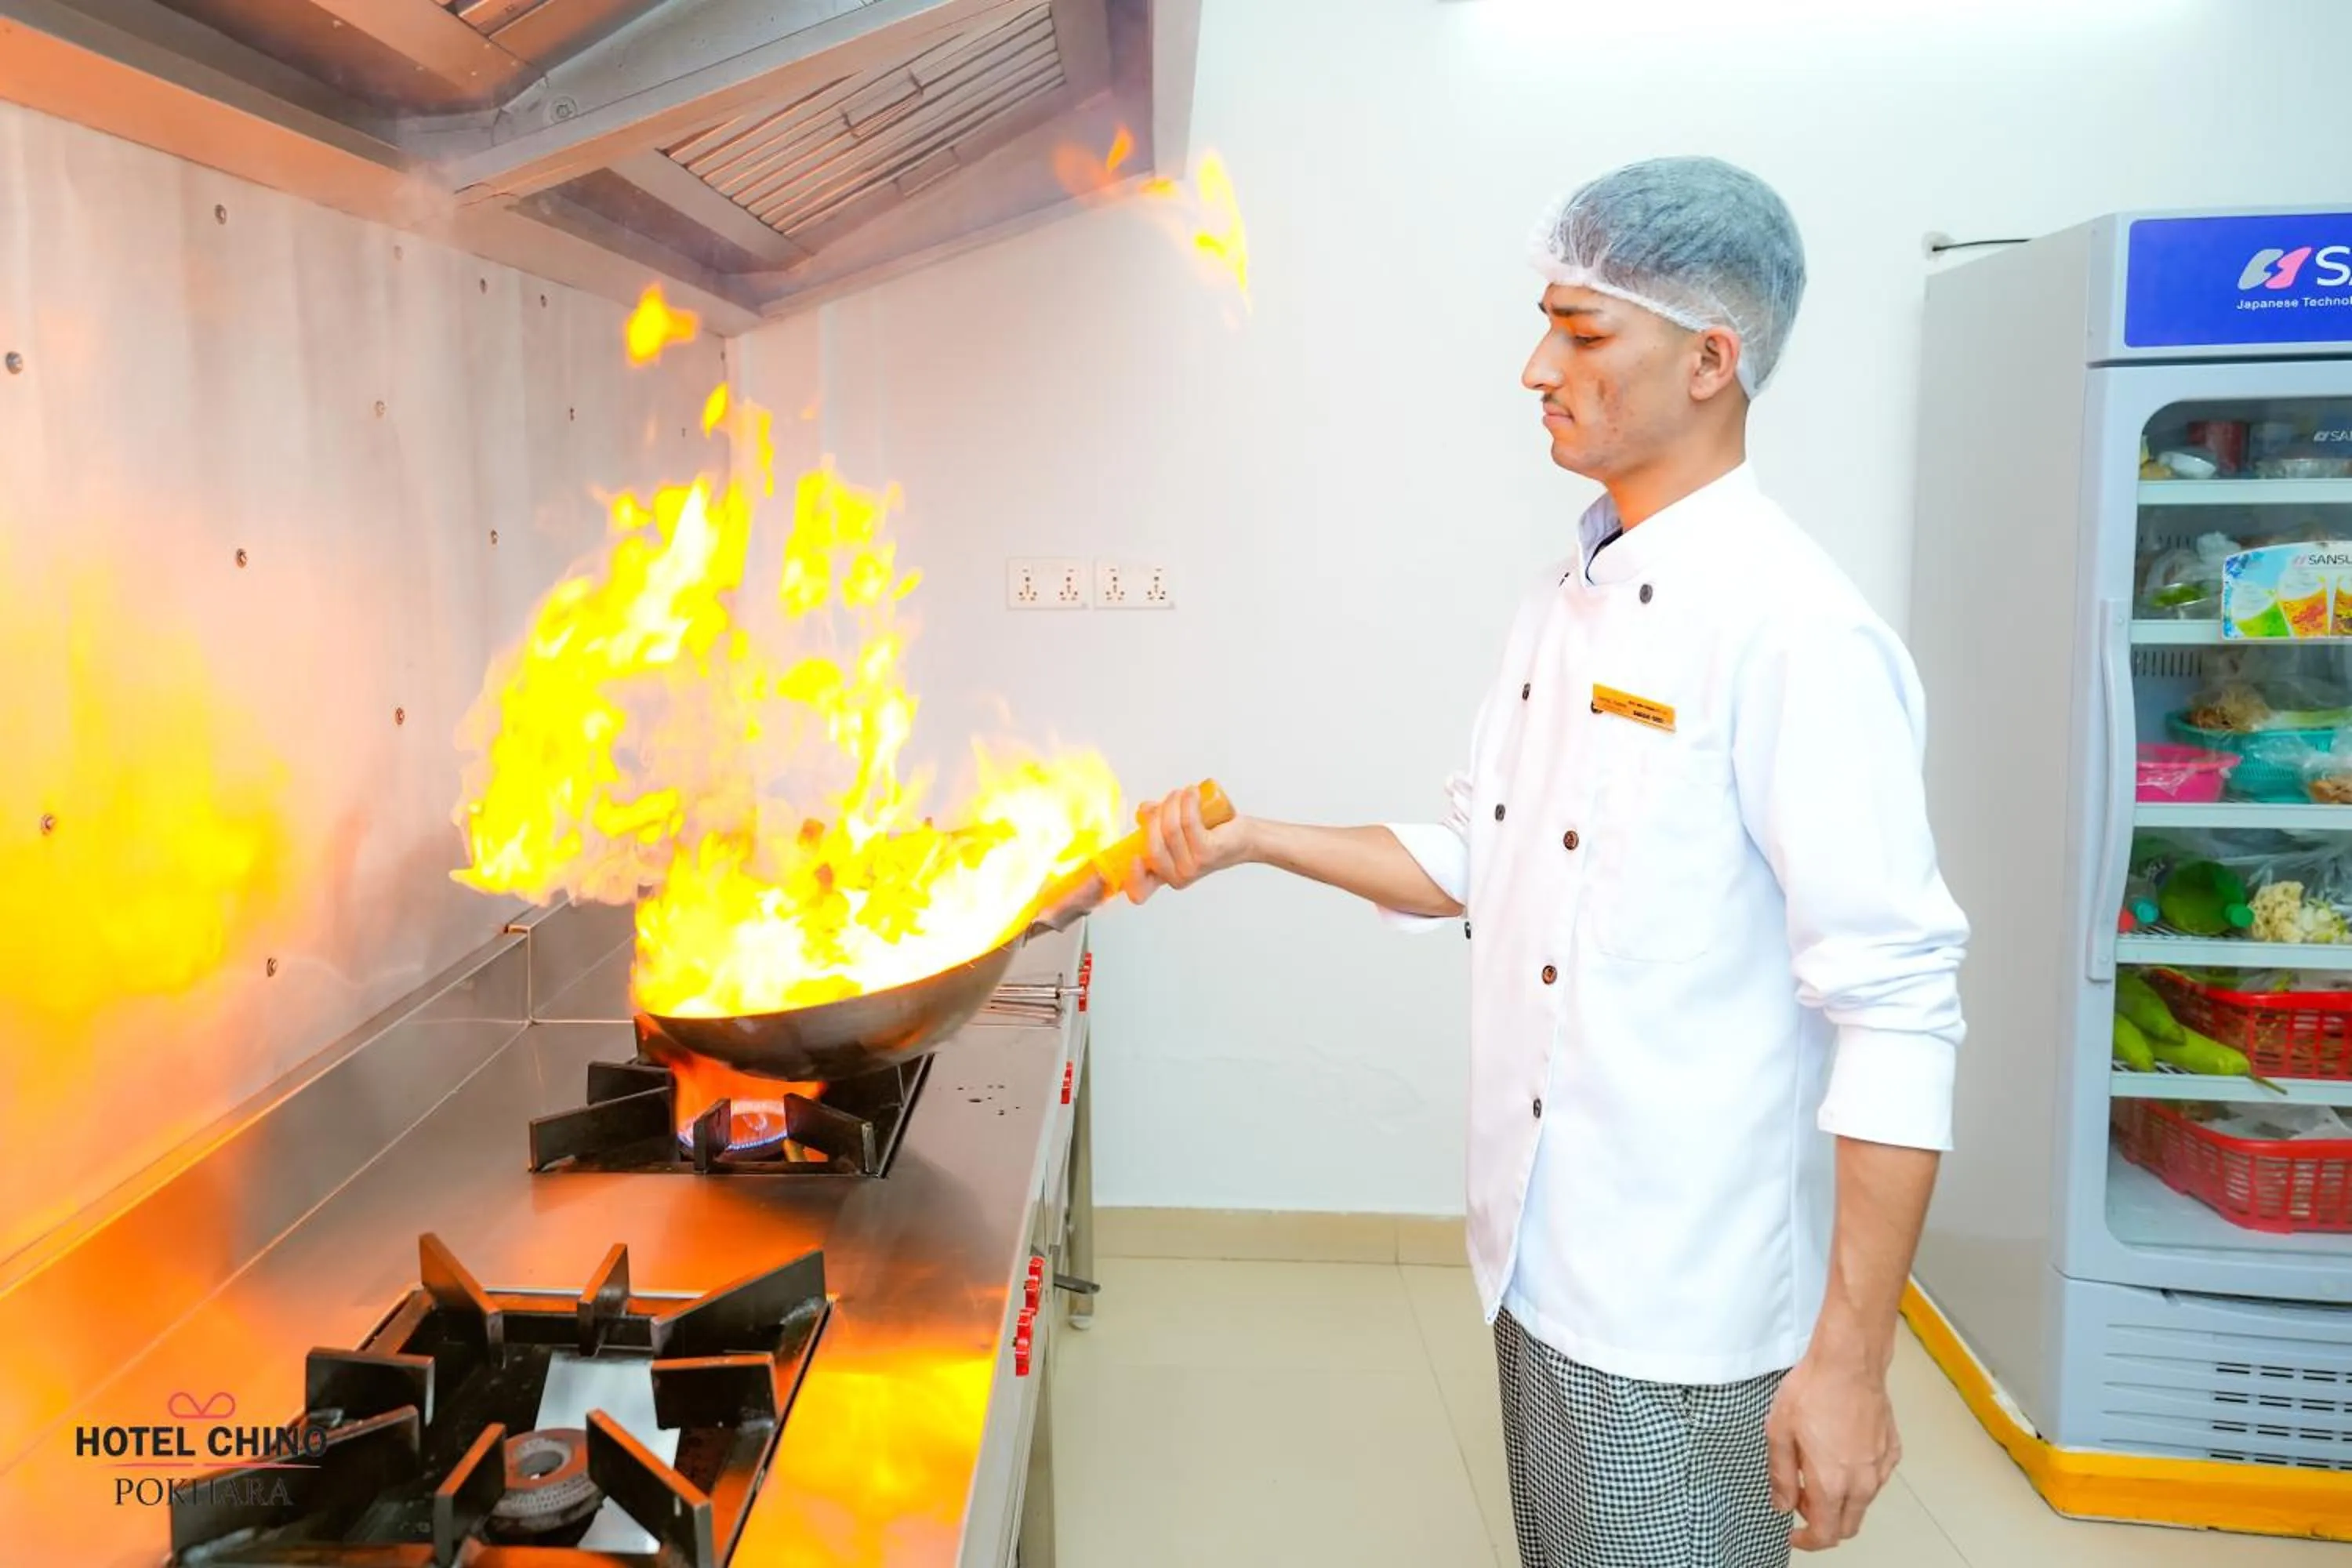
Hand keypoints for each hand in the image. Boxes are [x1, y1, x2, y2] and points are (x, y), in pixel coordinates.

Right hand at [1126, 786, 1250, 904]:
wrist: (1246, 839)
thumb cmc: (1212, 835)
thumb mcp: (1178, 830)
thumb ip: (1156, 821)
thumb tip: (1144, 811)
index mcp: (1165, 875)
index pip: (1140, 890)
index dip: (1132, 877)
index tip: (1134, 857)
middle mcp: (1178, 876)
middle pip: (1153, 846)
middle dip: (1157, 816)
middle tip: (1170, 799)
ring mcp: (1193, 866)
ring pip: (1171, 830)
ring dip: (1173, 804)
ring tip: (1182, 793)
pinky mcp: (1208, 852)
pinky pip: (1189, 823)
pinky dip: (1188, 802)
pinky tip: (1192, 793)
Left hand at [1766, 1351, 1900, 1550]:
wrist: (1849, 1361)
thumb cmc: (1814, 1389)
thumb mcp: (1779, 1433)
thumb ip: (1781, 1475)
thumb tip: (1782, 1504)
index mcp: (1833, 1483)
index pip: (1825, 1535)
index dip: (1807, 1541)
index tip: (1794, 1534)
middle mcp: (1863, 1482)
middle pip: (1847, 1526)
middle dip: (1822, 1523)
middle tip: (1801, 1497)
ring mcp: (1881, 1467)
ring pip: (1862, 1502)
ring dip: (1839, 1500)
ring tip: (1816, 1468)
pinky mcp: (1892, 1450)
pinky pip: (1875, 1478)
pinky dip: (1857, 1478)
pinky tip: (1840, 1453)